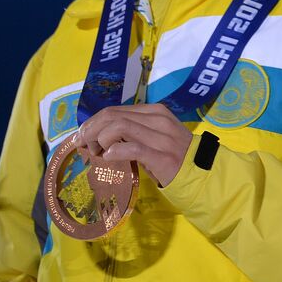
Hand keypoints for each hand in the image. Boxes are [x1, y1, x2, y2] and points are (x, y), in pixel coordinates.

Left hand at [77, 104, 193, 186]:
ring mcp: (161, 137)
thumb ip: (132, 130)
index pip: (114, 110)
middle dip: (90, 130)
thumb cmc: (172, 155)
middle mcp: (158, 120)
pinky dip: (115, 152)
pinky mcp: (162, 156)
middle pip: (112, 116)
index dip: (92, 122)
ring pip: (119, 127)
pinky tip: (110, 157)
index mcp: (154, 112)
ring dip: (100, 141)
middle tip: (84, 146)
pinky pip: (131, 148)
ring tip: (98, 154)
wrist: (201, 172)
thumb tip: (96, 134)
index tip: (81, 137)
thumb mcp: (153, 136)